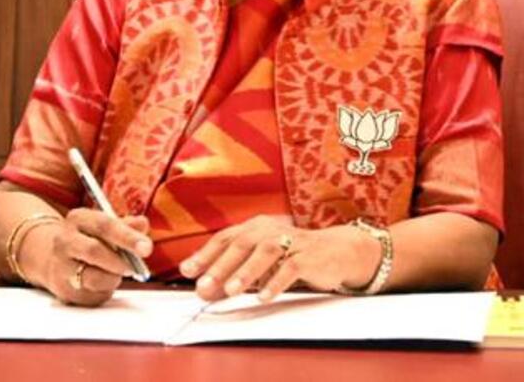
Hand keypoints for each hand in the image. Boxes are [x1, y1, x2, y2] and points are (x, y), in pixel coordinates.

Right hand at [20, 209, 151, 306]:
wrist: (53, 259)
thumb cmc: (88, 239)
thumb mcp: (104, 226)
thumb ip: (126, 226)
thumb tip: (142, 224)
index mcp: (78, 219)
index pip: (104, 226)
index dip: (127, 237)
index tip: (146, 247)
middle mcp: (64, 241)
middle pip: (94, 251)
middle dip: (121, 261)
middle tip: (136, 266)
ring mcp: (61, 267)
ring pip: (94, 277)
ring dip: (113, 277)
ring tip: (119, 272)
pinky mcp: (64, 291)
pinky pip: (93, 295)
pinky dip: (105, 290)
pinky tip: (104, 282)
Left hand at [180, 215, 380, 301]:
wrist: (336, 251)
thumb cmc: (293, 256)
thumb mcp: (261, 263)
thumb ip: (234, 273)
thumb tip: (203, 290)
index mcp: (256, 228)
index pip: (226, 237)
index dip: (206, 253)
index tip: (187, 271)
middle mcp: (271, 230)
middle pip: (242, 243)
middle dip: (221, 265)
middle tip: (204, 285)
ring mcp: (291, 242)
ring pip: (266, 252)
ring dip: (246, 272)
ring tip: (231, 290)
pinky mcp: (309, 257)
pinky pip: (291, 268)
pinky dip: (276, 282)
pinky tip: (264, 296)